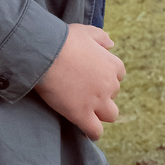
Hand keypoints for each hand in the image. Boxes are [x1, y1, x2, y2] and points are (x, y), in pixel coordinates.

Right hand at [34, 24, 124, 139]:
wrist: (46, 54)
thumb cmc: (63, 40)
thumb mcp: (85, 31)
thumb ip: (101, 37)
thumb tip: (111, 45)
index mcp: (112, 65)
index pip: (118, 75)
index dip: (105, 77)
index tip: (93, 77)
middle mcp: (109, 84)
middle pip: (113, 95)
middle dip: (103, 94)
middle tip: (85, 92)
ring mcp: (97, 101)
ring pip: (110, 115)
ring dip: (102, 114)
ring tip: (89, 113)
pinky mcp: (82, 115)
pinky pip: (95, 131)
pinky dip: (93, 133)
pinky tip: (86, 132)